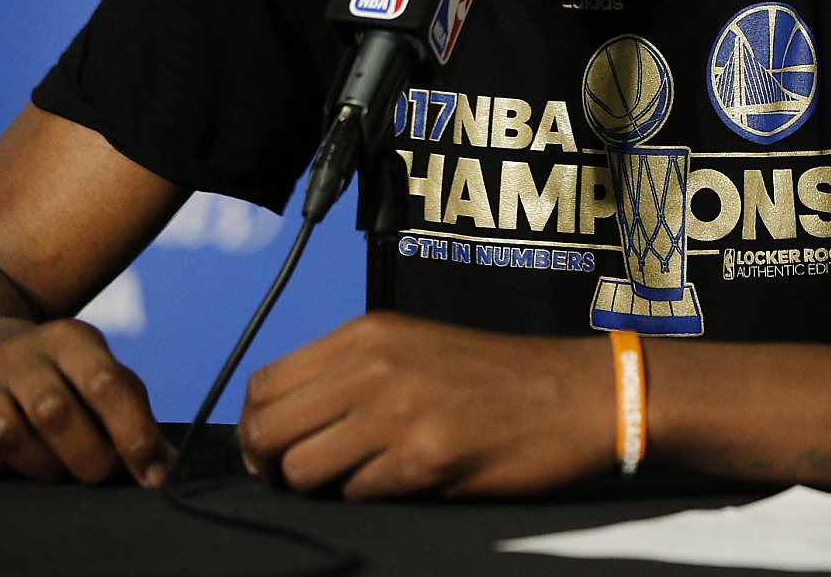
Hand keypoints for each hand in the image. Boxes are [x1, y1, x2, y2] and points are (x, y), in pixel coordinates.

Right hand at [0, 317, 172, 486]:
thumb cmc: (59, 377)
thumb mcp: (97, 374)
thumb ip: (134, 415)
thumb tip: (165, 468)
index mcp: (69, 339)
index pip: (105, 383)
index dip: (133, 432)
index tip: (152, 473)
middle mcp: (20, 355)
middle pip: (55, 412)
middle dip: (88, 457)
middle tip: (101, 474)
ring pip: (10, 437)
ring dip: (44, 468)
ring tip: (58, 470)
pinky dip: (2, 474)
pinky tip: (15, 468)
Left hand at [238, 312, 613, 497]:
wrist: (575, 393)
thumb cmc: (497, 376)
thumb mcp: (414, 345)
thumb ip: (350, 370)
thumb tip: (281, 419)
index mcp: (367, 333)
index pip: (264, 383)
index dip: (255, 425)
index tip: (271, 447)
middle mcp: (373, 366)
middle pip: (267, 429)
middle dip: (270, 464)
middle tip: (295, 477)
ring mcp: (396, 412)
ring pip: (302, 470)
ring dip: (321, 486)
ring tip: (359, 476)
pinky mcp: (423, 459)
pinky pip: (355, 494)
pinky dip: (369, 497)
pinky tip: (405, 479)